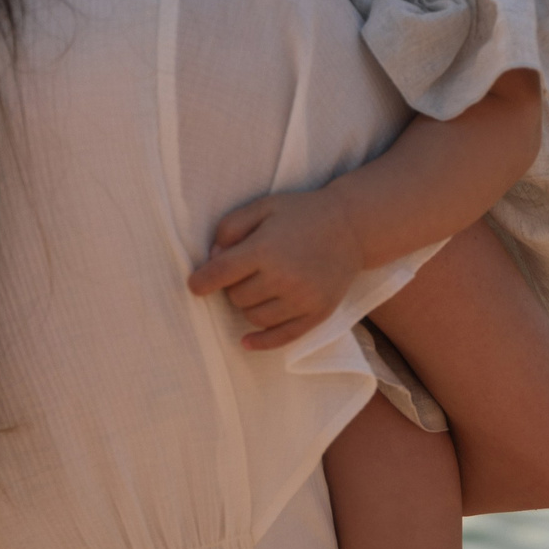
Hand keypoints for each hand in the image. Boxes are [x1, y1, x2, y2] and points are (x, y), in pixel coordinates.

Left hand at [187, 189, 362, 350]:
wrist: (353, 226)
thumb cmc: (302, 213)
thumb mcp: (263, 207)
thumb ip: (230, 228)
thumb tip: (212, 259)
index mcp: (265, 249)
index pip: (219, 274)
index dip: (201, 282)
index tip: (195, 285)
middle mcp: (283, 278)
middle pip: (236, 297)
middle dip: (233, 286)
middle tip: (247, 270)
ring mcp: (302, 299)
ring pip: (253, 317)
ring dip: (248, 305)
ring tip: (260, 287)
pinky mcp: (316, 314)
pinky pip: (281, 337)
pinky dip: (260, 342)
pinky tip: (245, 341)